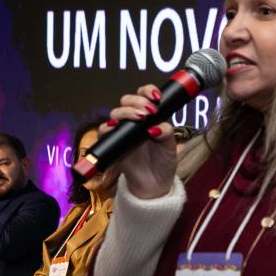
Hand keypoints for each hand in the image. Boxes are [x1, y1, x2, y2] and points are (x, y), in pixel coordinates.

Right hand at [105, 85, 176, 199]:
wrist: (155, 185)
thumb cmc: (163, 163)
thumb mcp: (171, 146)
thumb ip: (166, 132)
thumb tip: (155, 126)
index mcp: (150, 117)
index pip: (144, 95)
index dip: (148, 91)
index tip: (157, 97)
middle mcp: (134, 121)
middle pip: (127, 100)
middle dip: (137, 101)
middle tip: (148, 111)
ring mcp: (122, 132)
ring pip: (116, 113)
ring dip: (126, 112)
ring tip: (140, 119)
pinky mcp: (113, 144)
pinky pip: (104, 132)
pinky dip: (108, 128)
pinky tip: (117, 128)